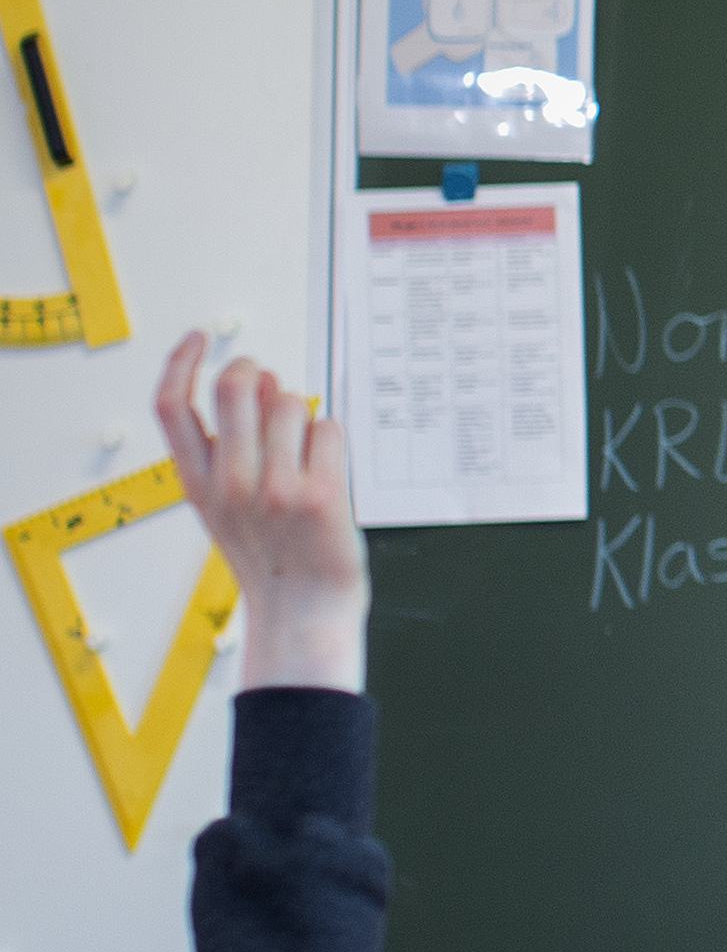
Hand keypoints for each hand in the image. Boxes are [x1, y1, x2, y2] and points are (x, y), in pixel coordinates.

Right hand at [155, 333, 367, 693]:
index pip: (171, 407)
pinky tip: (327, 469)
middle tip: (271, 386)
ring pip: (289, 401)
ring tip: (304, 451)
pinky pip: (328, 428)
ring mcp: (276, 488)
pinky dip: (330, 438)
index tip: (198, 338)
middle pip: (234, 385)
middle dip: (257, 371)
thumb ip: (227, 449)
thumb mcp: (223, 507)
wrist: (302, 612)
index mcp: (198, 484)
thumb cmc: (270, 558)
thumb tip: (256, 383)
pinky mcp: (321, 494)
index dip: (180, 361)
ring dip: (301, 413)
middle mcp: (231, 483)